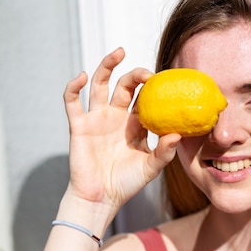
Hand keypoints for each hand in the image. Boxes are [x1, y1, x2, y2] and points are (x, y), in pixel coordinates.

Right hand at [62, 48, 179, 215]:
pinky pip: (72, 101)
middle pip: (124, 86)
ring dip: (107, 66)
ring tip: (119, 52)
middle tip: (147, 73)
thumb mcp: (150, 168)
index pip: (145, 98)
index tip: (165, 81)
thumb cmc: (126, 183)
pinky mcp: (78, 125)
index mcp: (134, 124)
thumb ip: (164, 152)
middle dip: (135, 74)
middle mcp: (116, 116)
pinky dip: (73, 86)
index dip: (153, 87)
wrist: (100, 198)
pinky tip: (80, 76)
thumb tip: (178, 135)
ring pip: (99, 84)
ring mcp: (96, 118)